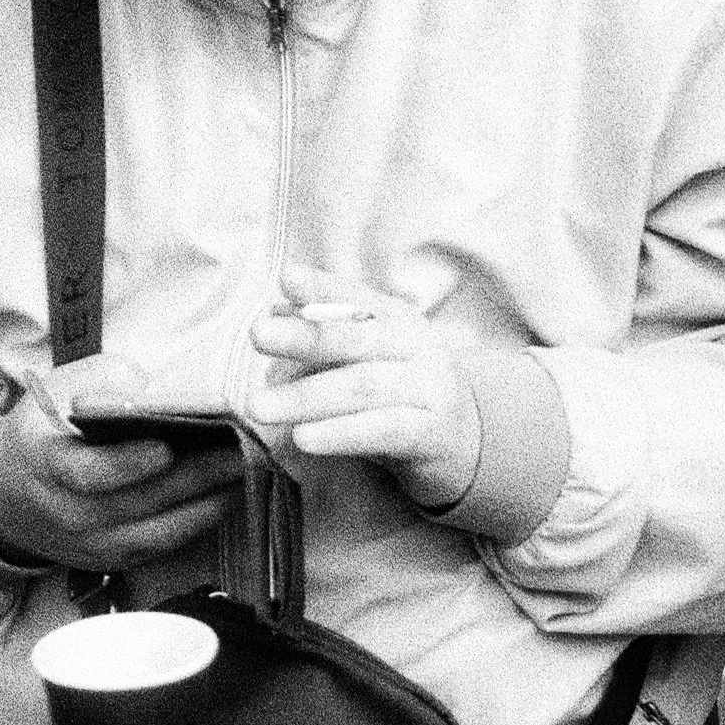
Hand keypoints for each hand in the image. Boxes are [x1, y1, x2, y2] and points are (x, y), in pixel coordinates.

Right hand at [0, 383, 244, 574]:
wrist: (6, 498)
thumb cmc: (42, 433)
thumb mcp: (56, 392)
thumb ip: (102, 382)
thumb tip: (149, 389)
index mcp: (46, 465)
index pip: (89, 474)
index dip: (128, 464)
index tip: (167, 446)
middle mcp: (67, 514)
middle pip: (137, 503)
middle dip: (193, 478)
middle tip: (239, 450)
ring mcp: (89, 545)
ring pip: (156, 533)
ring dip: (205, 504)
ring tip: (243, 472)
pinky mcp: (110, 561)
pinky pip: (159, 548)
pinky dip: (194, 524)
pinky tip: (225, 496)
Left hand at [247, 271, 481, 509]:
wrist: (467, 443)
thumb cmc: (401, 393)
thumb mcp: (368, 357)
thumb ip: (326, 333)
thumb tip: (274, 312)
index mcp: (398, 320)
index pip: (358, 299)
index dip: (322, 289)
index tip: (285, 280)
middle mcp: (417, 347)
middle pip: (356, 339)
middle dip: (304, 336)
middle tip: (257, 336)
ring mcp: (429, 390)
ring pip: (364, 387)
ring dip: (306, 397)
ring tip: (259, 406)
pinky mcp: (432, 434)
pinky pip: (382, 431)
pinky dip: (340, 434)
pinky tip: (303, 439)